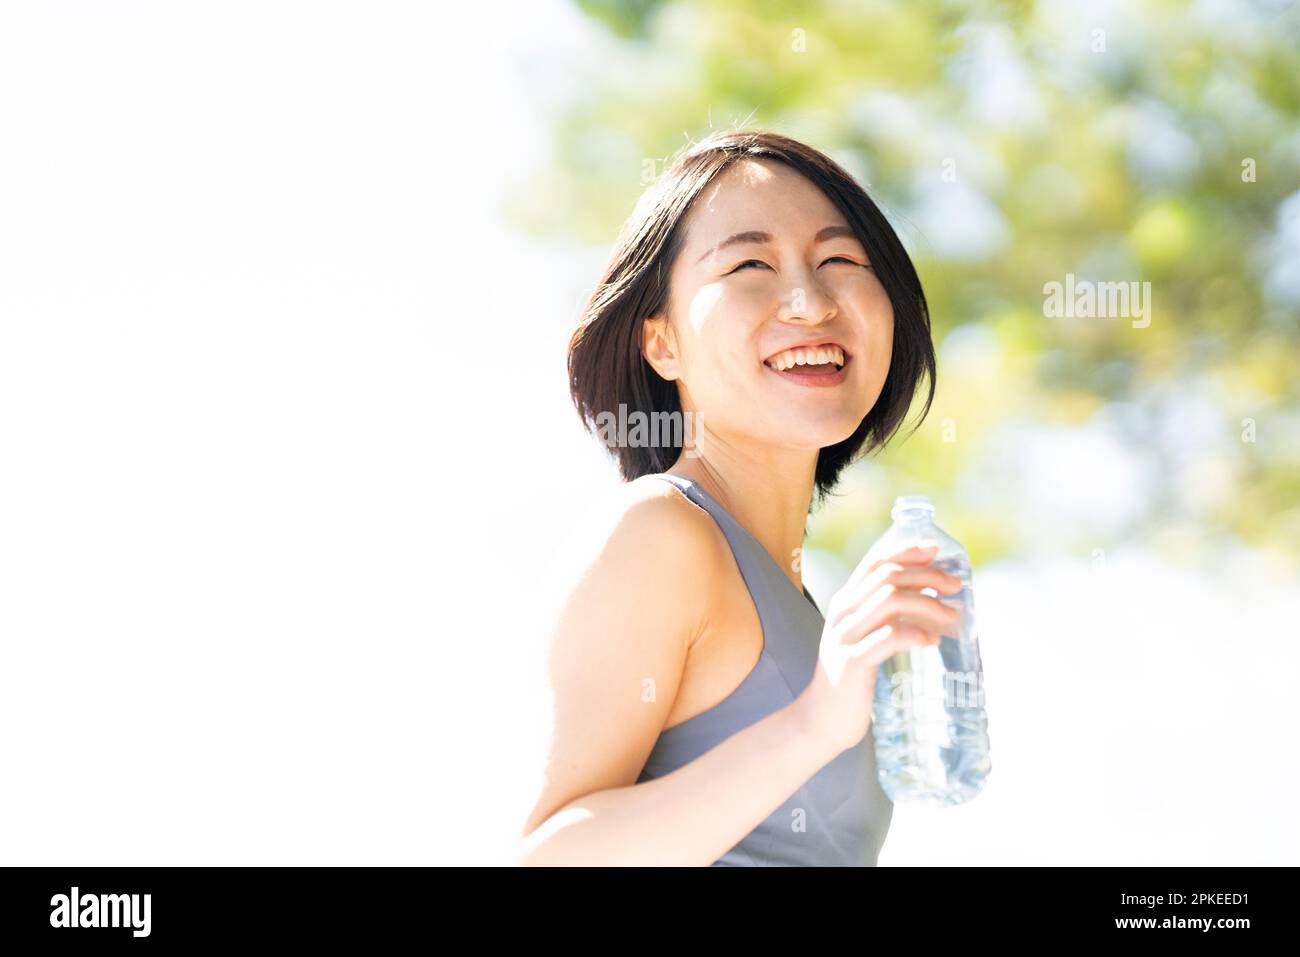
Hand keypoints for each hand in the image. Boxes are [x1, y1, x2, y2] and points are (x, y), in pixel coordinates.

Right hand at [792, 543, 960, 753]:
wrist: (820, 720)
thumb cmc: (850, 680)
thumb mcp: (864, 639)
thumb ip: (883, 619)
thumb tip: (926, 598)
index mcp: (844, 604)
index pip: (874, 564)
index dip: (906, 552)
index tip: (935, 550)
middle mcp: (842, 614)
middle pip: (887, 577)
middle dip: (927, 575)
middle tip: (955, 585)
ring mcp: (845, 637)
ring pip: (890, 601)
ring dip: (927, 603)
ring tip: (951, 615)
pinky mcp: (852, 663)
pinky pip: (888, 638)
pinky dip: (915, 634)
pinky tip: (932, 641)